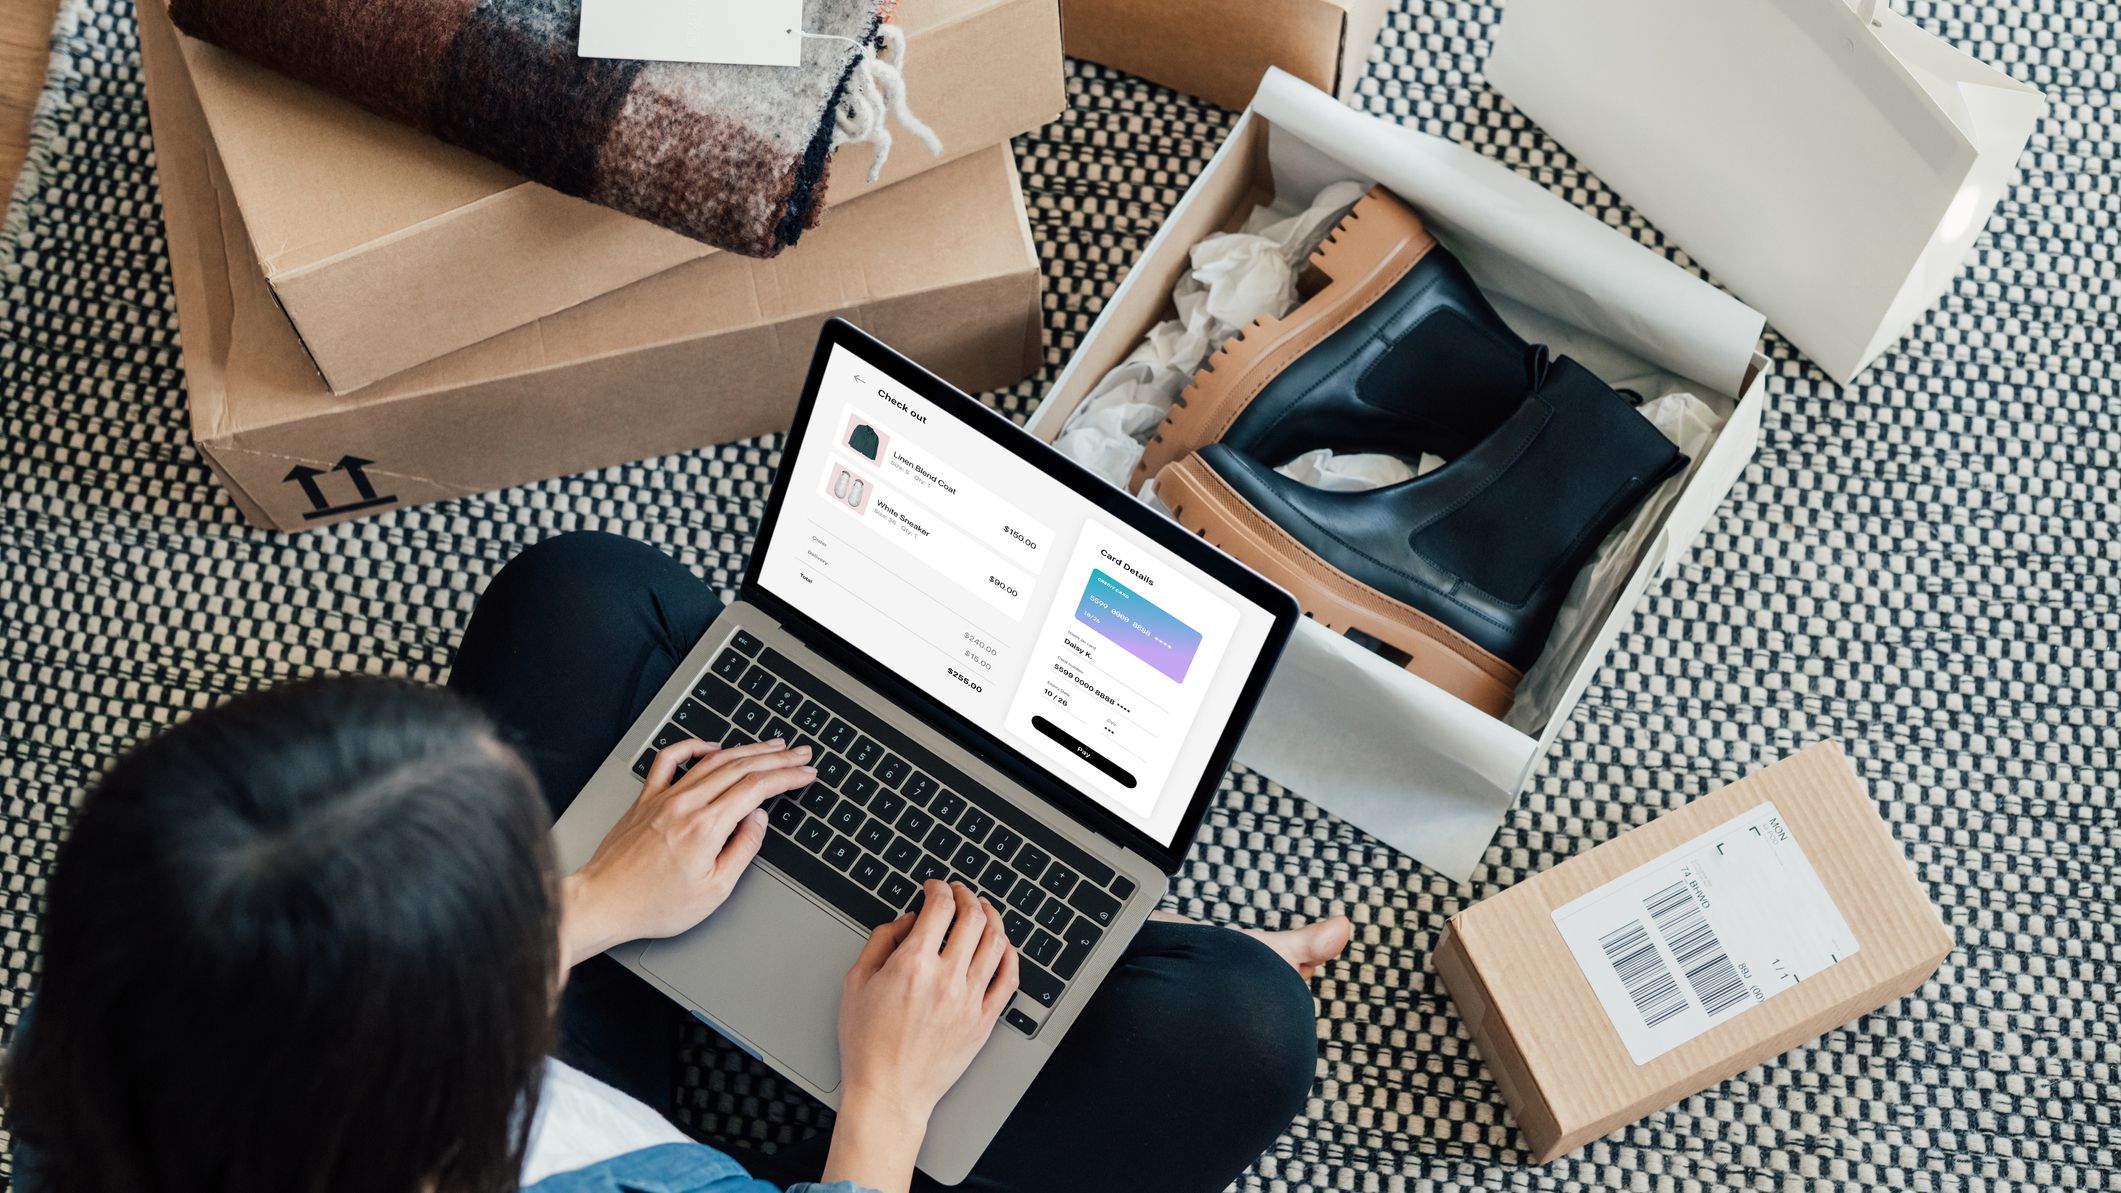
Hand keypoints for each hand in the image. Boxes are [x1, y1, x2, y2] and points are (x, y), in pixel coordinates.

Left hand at [561, 738, 814, 966]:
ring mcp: (664, 797)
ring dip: (747, 749)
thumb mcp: (713, 891)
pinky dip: (694, 746)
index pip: (757, 788)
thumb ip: (742, 850)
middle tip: (800, 753)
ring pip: (713, 760)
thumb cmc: (653, 904)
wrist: (604, 901)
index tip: (804, 773)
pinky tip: (711, 746)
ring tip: (770, 745)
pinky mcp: (646, 799)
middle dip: (776, 757)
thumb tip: (758, 820)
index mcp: (706, 827)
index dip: (786, 776)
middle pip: (741, 767)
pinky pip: (670, 760)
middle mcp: (686, 804)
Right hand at [822, 882, 1018, 1192]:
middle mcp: (947, 977)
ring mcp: (970, 999)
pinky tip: (1003, 946)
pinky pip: (1009, 978)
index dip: (939, 888)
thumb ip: (880, 942)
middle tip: (959, 893)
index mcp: (913, 964)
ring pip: (996, 942)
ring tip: (984, 910)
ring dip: (992, 917)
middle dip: (966, 896)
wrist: (889, 1093)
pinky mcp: (984, 1021)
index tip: (934, 887)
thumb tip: (906, 921)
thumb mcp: (856, 983)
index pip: (939, 907)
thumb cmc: (867, 1045)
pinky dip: (1010, 955)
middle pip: (973, 917)